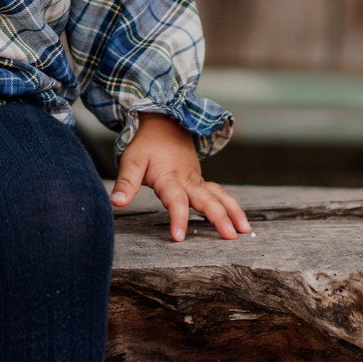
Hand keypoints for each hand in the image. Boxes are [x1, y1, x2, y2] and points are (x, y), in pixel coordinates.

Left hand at [110, 113, 250, 242]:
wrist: (165, 124)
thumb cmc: (146, 146)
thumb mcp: (131, 162)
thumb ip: (125, 184)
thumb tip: (117, 203)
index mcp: (169, 177)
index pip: (175, 201)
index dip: (178, 218)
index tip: (179, 237)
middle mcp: (187, 180)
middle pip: (206, 199)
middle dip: (219, 217)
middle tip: (230, 236)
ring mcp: (197, 179)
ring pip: (219, 195)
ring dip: (233, 211)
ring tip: (245, 231)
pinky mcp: (201, 180)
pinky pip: (219, 193)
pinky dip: (232, 205)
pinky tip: (240, 220)